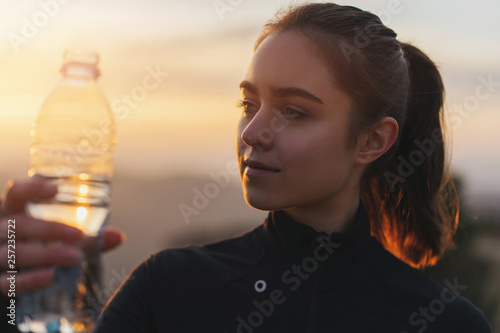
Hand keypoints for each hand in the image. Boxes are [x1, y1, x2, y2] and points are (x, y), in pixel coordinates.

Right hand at [0, 179, 124, 295]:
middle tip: (78, 235)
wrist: (16, 280)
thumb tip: (117, 237)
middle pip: (18, 225)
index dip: (32, 189)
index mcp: (13, 213)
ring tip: (74, 257)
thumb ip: (86, 239)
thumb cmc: (39, 250)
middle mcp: (0, 231)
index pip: (16, 193)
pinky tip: (49, 277)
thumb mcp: (59, 240)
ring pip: (13, 252)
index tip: (56, 189)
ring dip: (45, 254)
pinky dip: (28, 280)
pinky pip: (6, 283)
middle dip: (49, 229)